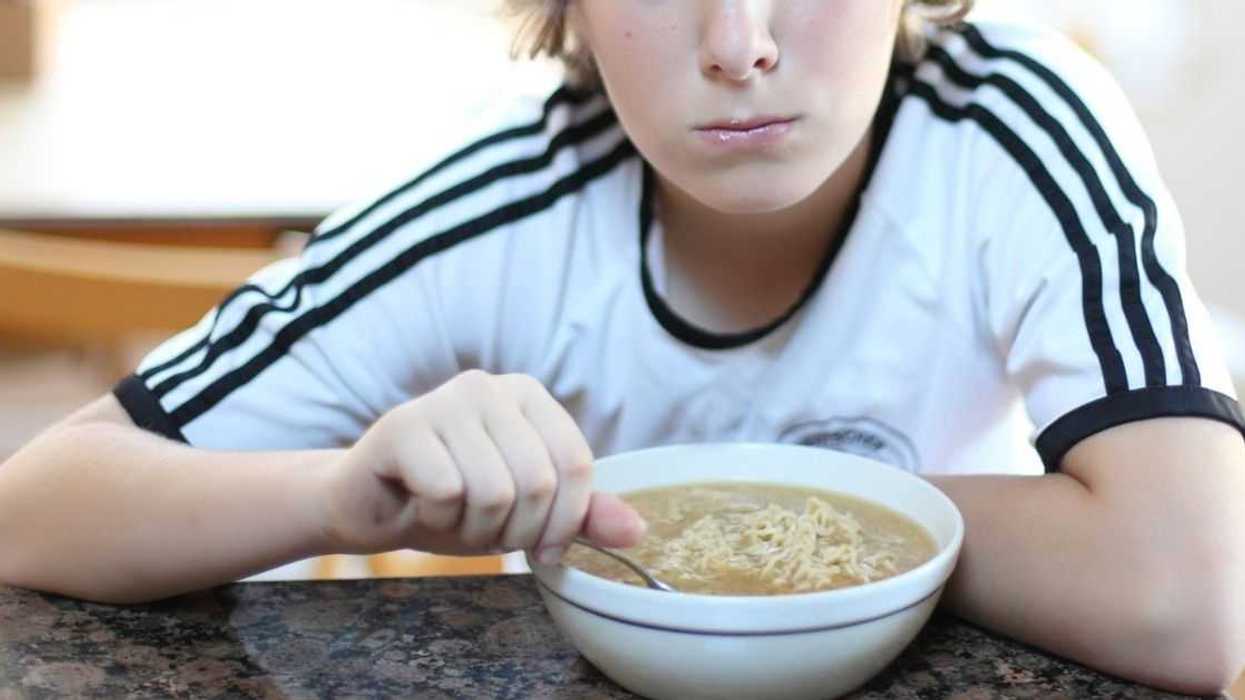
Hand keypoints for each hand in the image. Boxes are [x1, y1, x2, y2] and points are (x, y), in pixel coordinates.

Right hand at [321, 370, 645, 563]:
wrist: (371, 504)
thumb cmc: (455, 502)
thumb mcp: (527, 512)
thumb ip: (581, 516)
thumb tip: (637, 531)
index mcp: (528, 396)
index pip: (576, 463)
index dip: (566, 521)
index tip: (542, 548)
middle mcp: (488, 387)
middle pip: (538, 482)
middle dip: (517, 531)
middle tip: (487, 532)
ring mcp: (443, 401)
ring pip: (494, 491)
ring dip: (475, 528)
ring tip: (455, 517)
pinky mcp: (402, 426)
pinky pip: (447, 491)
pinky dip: (438, 518)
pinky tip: (422, 505)